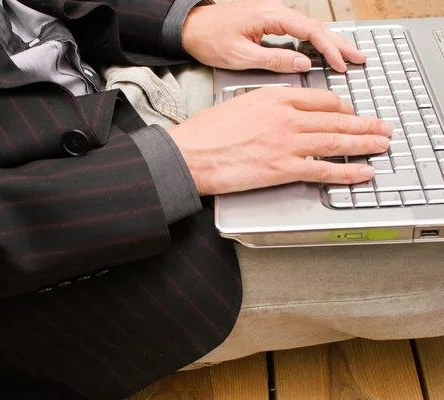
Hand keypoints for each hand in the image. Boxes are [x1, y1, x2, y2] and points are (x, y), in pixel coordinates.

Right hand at [166, 87, 391, 195]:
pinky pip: (324, 170)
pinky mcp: (283, 169)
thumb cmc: (206, 132)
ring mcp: (287, 143)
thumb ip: (267, 106)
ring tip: (382, 145)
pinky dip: (348, 172)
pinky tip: (363, 172)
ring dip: (364, 144)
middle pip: (337, 120)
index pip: (321, 100)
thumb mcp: (240, 104)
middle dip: (364, 125)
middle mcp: (287, 117)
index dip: (343, 108)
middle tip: (382, 128)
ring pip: (337, 142)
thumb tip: (282, 113)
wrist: (190, 154)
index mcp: (275, 98)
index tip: (351, 113)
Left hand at [182, 0, 364, 72]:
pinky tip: (321, 52)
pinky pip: (297, 31)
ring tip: (348, 57)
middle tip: (359, 58)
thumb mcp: (240, 55)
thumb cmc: (209, 39)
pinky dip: (313, 41)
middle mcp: (275, 11)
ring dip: (329, 43)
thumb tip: (303, 64)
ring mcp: (272, 15)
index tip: (342, 64)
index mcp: (270, 16)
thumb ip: (273, 60)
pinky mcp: (268, 22)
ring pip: (308, 28)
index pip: (310, 31)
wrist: (191, 27)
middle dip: (339, 43)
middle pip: (315, 27)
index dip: (330, 49)